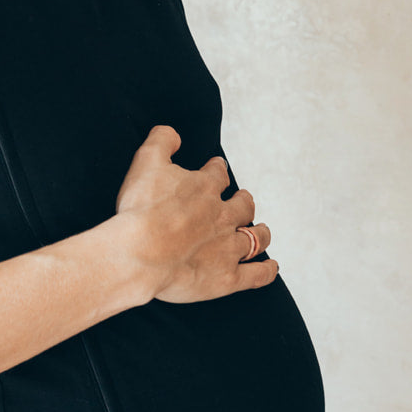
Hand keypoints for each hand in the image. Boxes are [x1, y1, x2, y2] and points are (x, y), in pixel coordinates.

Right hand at [114, 124, 277, 304]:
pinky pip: (255, 275)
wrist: (140, 253)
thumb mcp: (146, 162)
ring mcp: (227, 248)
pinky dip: (266, 270)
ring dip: (260, 233)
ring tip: (262, 230)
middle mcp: (223, 216)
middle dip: (243, 201)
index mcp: (205, 188)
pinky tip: (271, 267)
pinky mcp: (226, 277)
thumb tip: (173, 134)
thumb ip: (162, 141)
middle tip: (242, 201)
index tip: (217, 169)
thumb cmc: (141, 209)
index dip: (217, 170)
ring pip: (255, 238)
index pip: (218, 174)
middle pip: (243, 206)